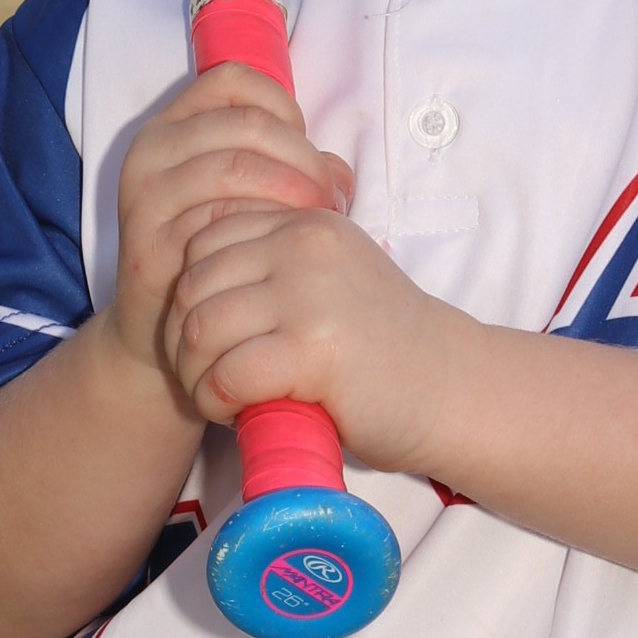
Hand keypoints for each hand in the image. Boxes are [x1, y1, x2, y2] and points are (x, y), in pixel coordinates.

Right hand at [109, 65, 352, 394]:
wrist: (161, 329)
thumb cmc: (219, 251)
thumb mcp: (247, 195)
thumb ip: (292, 168)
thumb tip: (341, 172)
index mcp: (173, 127)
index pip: (234, 81)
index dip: (282, 106)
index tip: (306, 150)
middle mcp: (150, 153)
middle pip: (245, 124)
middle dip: (303, 158)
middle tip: (331, 197)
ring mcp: (147, 199)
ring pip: (234, 167)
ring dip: (291, 191)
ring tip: (317, 221)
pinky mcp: (150, 245)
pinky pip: (219, 222)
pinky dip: (264, 229)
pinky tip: (284, 248)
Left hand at [166, 192, 473, 477]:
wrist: (452, 388)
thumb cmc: (382, 346)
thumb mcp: (330, 278)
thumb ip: (273, 265)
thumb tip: (187, 289)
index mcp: (303, 224)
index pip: (202, 243)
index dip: (191, 297)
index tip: (216, 338)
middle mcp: (303, 247)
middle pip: (190, 286)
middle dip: (184, 341)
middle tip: (210, 376)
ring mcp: (309, 296)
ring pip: (199, 330)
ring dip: (196, 375)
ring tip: (222, 396)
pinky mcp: (314, 351)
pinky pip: (226, 374)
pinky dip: (217, 402)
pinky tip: (238, 412)